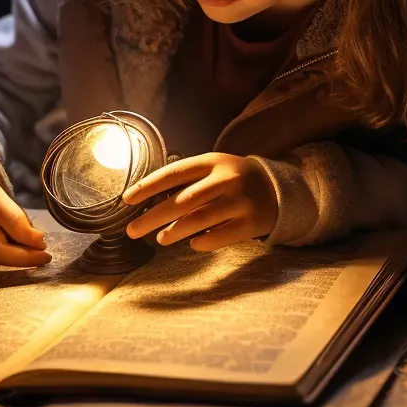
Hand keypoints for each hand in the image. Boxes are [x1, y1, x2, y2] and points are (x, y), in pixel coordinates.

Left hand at [122, 153, 277, 251]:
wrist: (279, 188)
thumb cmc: (234, 179)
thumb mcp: (213, 169)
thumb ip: (187, 181)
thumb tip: (148, 201)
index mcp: (211, 162)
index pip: (173, 173)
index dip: (148, 186)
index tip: (126, 200)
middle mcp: (226, 179)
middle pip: (182, 200)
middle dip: (152, 216)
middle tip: (132, 230)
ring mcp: (240, 201)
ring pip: (200, 219)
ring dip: (175, 231)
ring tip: (160, 239)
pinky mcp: (252, 222)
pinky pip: (222, 236)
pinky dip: (203, 242)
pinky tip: (193, 244)